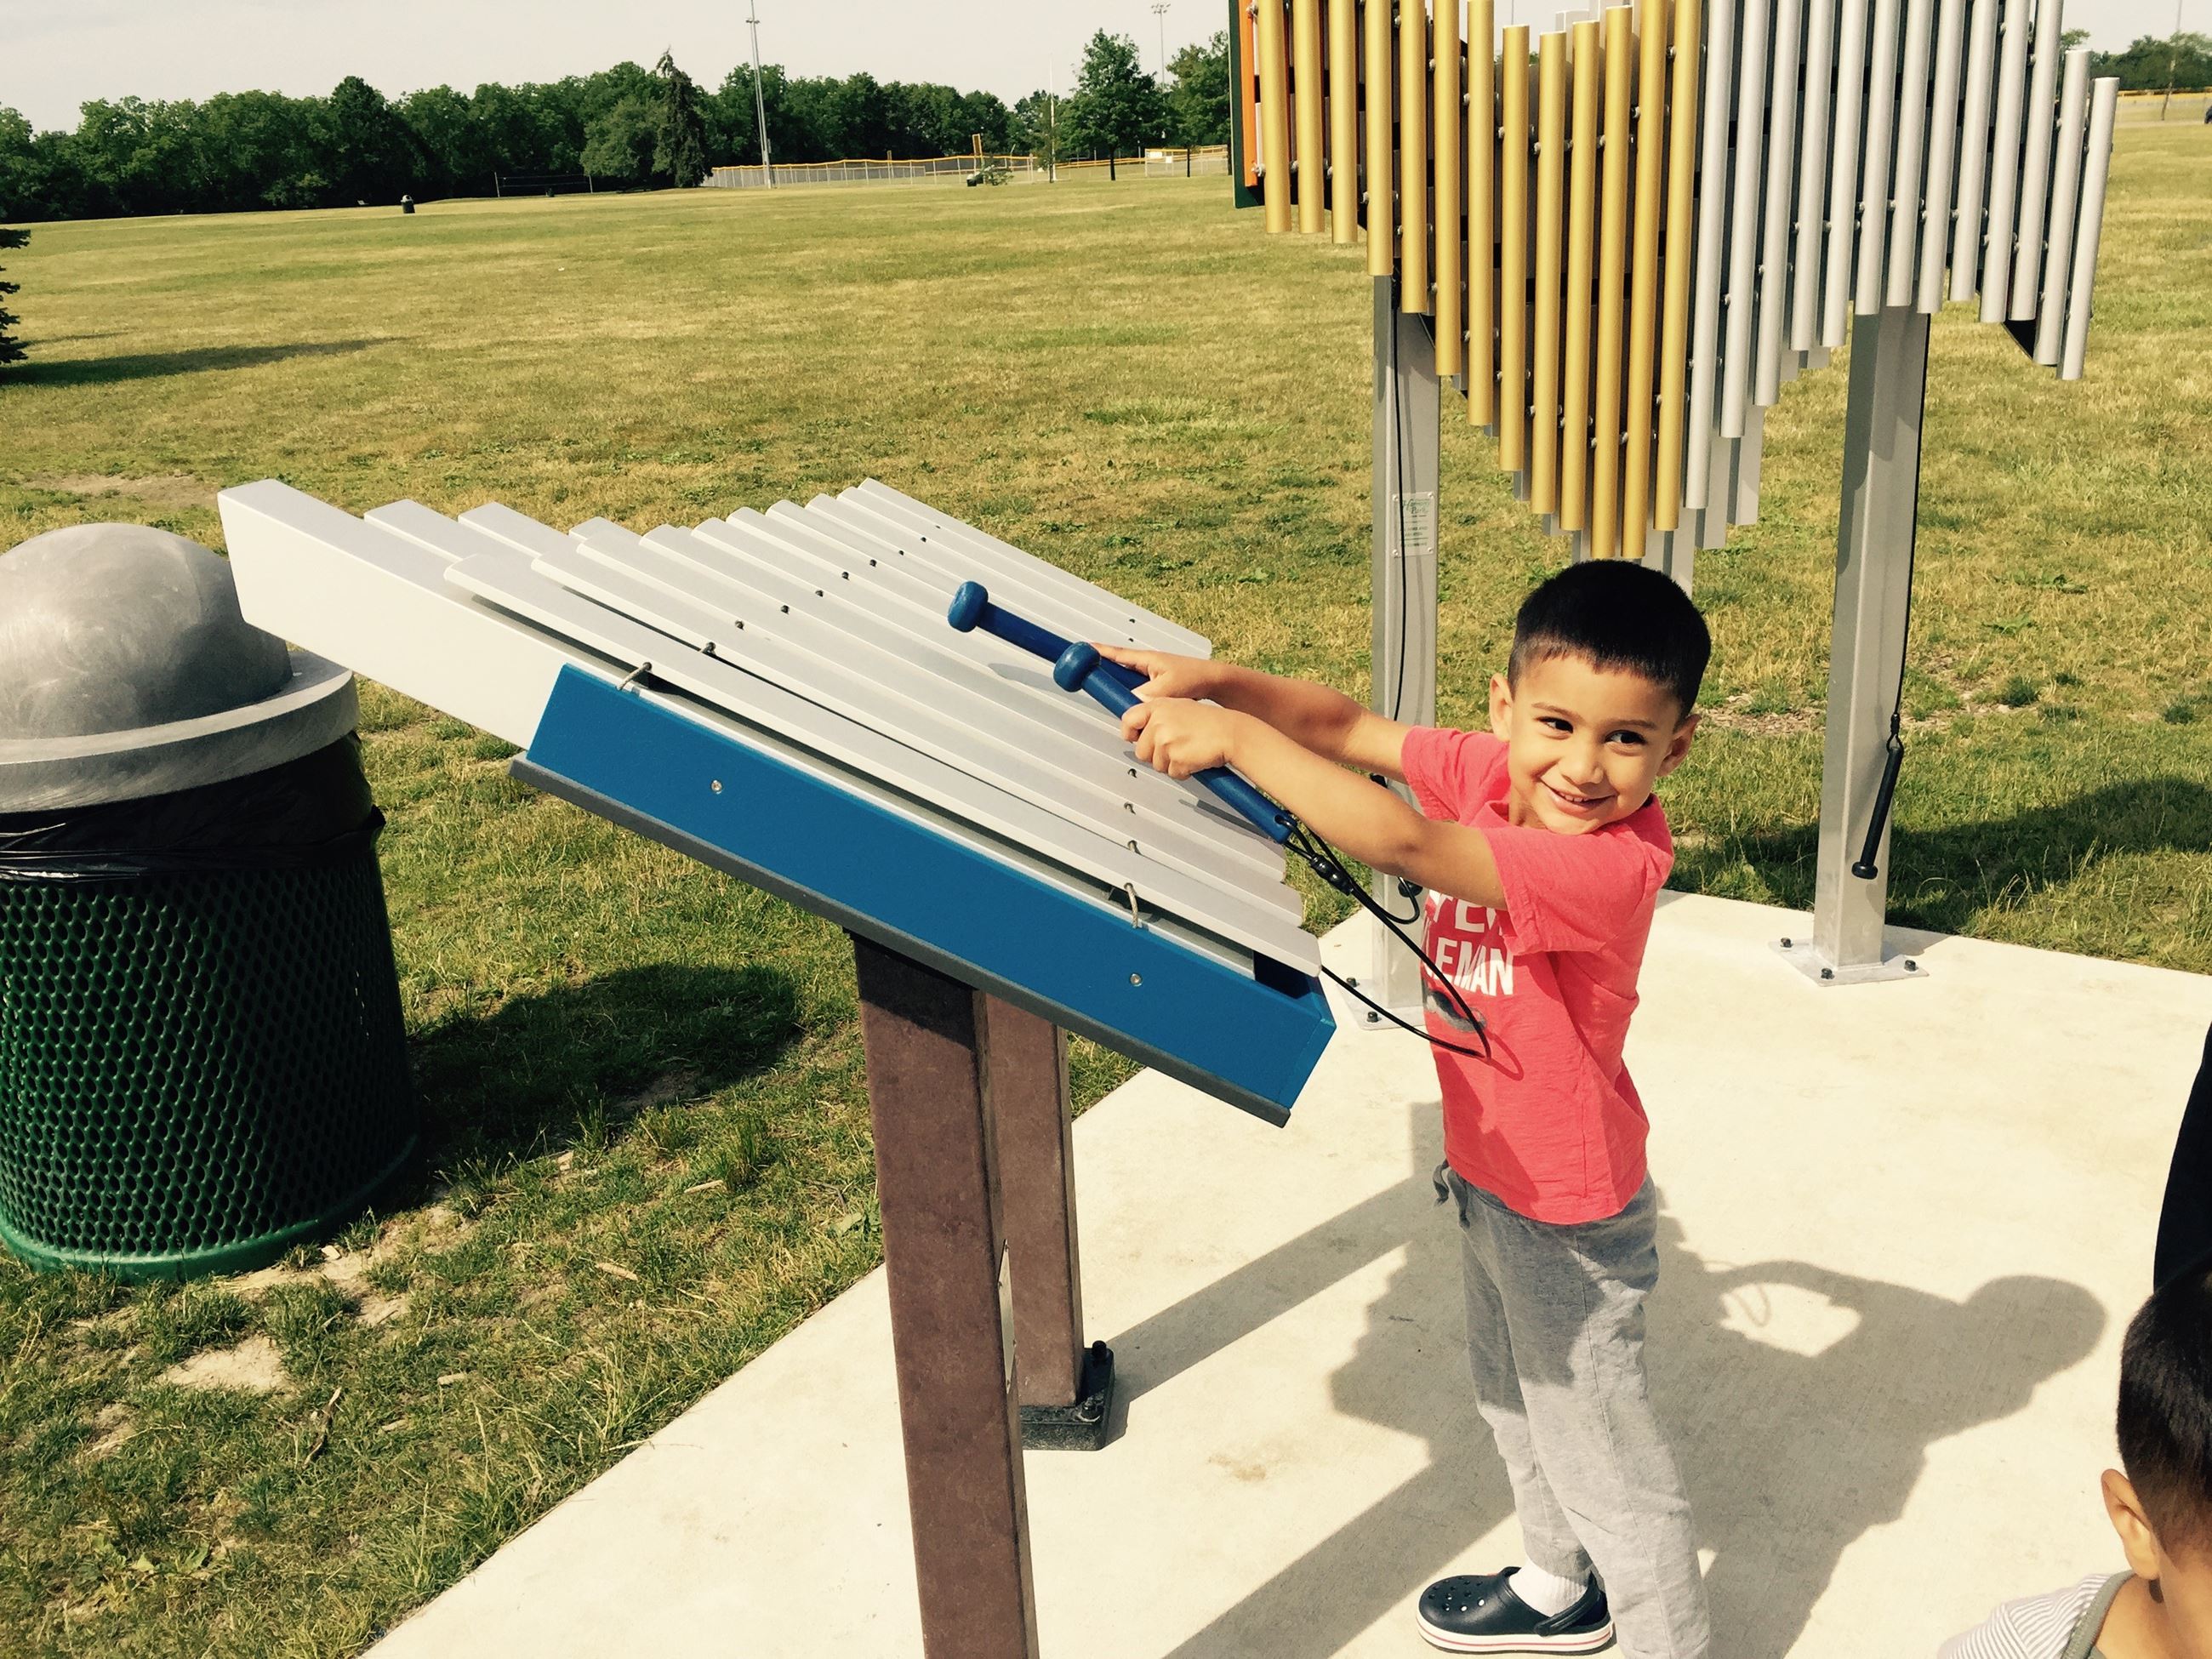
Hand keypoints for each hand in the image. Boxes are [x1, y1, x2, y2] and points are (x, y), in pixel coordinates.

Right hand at [1093, 643, 1224, 701]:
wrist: (1213, 682)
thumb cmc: (1194, 678)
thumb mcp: (1168, 687)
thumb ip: (1147, 695)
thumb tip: (1131, 702)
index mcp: (1146, 659)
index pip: (1116, 654)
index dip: (1098, 653)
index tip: (1081, 650)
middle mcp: (1146, 666)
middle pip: (1117, 670)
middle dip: (1105, 676)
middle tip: (1091, 681)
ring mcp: (1151, 677)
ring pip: (1127, 684)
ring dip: (1120, 691)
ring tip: (1114, 700)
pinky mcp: (1157, 688)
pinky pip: (1137, 693)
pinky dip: (1132, 699)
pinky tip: (1133, 709)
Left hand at [1121, 698, 1243, 778]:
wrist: (1231, 733)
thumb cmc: (1211, 722)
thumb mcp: (1180, 707)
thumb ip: (1157, 716)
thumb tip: (1138, 732)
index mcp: (1158, 707)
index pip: (1128, 720)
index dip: (1129, 732)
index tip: (1133, 738)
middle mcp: (1158, 723)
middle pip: (1141, 751)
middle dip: (1156, 755)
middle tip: (1175, 748)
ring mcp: (1165, 742)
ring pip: (1156, 765)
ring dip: (1171, 763)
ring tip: (1188, 750)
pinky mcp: (1175, 759)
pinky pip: (1172, 773)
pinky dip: (1183, 770)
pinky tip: (1194, 758)